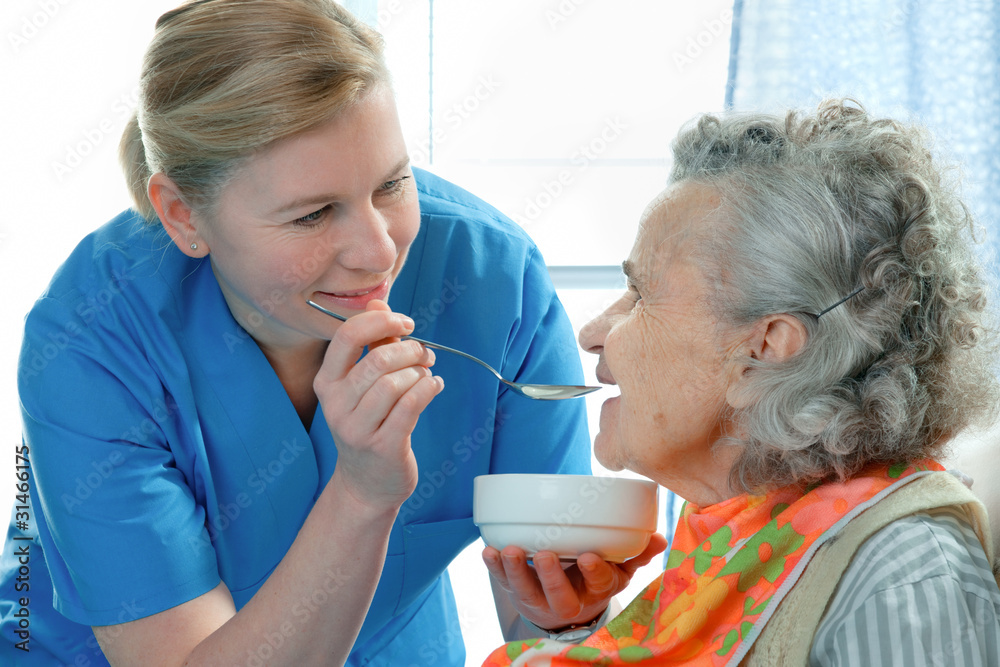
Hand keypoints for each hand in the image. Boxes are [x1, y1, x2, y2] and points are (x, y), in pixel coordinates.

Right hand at [315, 300, 443, 512]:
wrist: (367, 483)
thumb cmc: (369, 424)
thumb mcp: (363, 385)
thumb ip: (372, 344)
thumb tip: (378, 301)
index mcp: (327, 382)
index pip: (346, 337)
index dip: (380, 321)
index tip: (405, 323)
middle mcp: (336, 405)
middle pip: (377, 360)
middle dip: (410, 350)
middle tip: (426, 354)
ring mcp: (357, 428)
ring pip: (395, 383)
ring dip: (420, 373)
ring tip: (428, 375)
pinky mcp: (383, 446)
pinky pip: (411, 406)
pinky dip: (428, 389)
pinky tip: (434, 386)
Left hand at [483, 534, 666, 631]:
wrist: (566, 609)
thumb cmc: (593, 579)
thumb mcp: (620, 570)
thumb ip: (637, 553)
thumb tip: (659, 538)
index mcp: (597, 589)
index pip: (599, 582)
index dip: (595, 571)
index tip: (590, 555)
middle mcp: (568, 599)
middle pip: (559, 595)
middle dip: (551, 577)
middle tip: (545, 554)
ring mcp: (540, 597)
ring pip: (527, 591)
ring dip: (516, 571)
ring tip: (509, 550)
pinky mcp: (518, 591)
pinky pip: (504, 582)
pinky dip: (494, 567)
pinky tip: (488, 551)